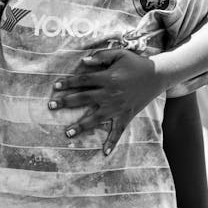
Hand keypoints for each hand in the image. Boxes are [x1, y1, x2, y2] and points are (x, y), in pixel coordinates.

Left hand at [48, 49, 165, 154]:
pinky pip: (118, 131)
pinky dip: (112, 142)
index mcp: (107, 78)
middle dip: (66, 102)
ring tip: (67, 133)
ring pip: (96, 118)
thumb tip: (83, 62)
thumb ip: (101, 56)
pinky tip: (104, 152)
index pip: (83, 81)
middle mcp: (110, 94)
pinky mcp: (126, 115)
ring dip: (81, 126)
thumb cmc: (136, 63)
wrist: (157, 76)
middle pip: (84, 99)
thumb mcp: (119, 54)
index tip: (55, 87)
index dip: (68, 83)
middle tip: (50, 106)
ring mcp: (118, 107)